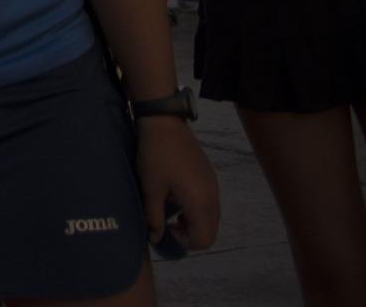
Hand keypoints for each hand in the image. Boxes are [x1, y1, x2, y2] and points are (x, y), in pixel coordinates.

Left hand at [136, 117, 219, 253]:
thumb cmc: (155, 156)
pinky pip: (210, 202)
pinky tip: (176, 193)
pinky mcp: (210, 175)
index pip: (204, 240)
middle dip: (191, 234)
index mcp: (201, 203)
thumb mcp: (151, 189)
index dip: (185, 242)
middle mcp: (214, 197)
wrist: (165, 123)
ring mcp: (214, 185)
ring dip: (194, 220)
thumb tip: (155, 238)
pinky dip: (197, 207)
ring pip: (211, 217)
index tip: (166, 227)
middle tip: (169, 222)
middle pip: (211, 231)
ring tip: (170, 207)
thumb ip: (154, 217)